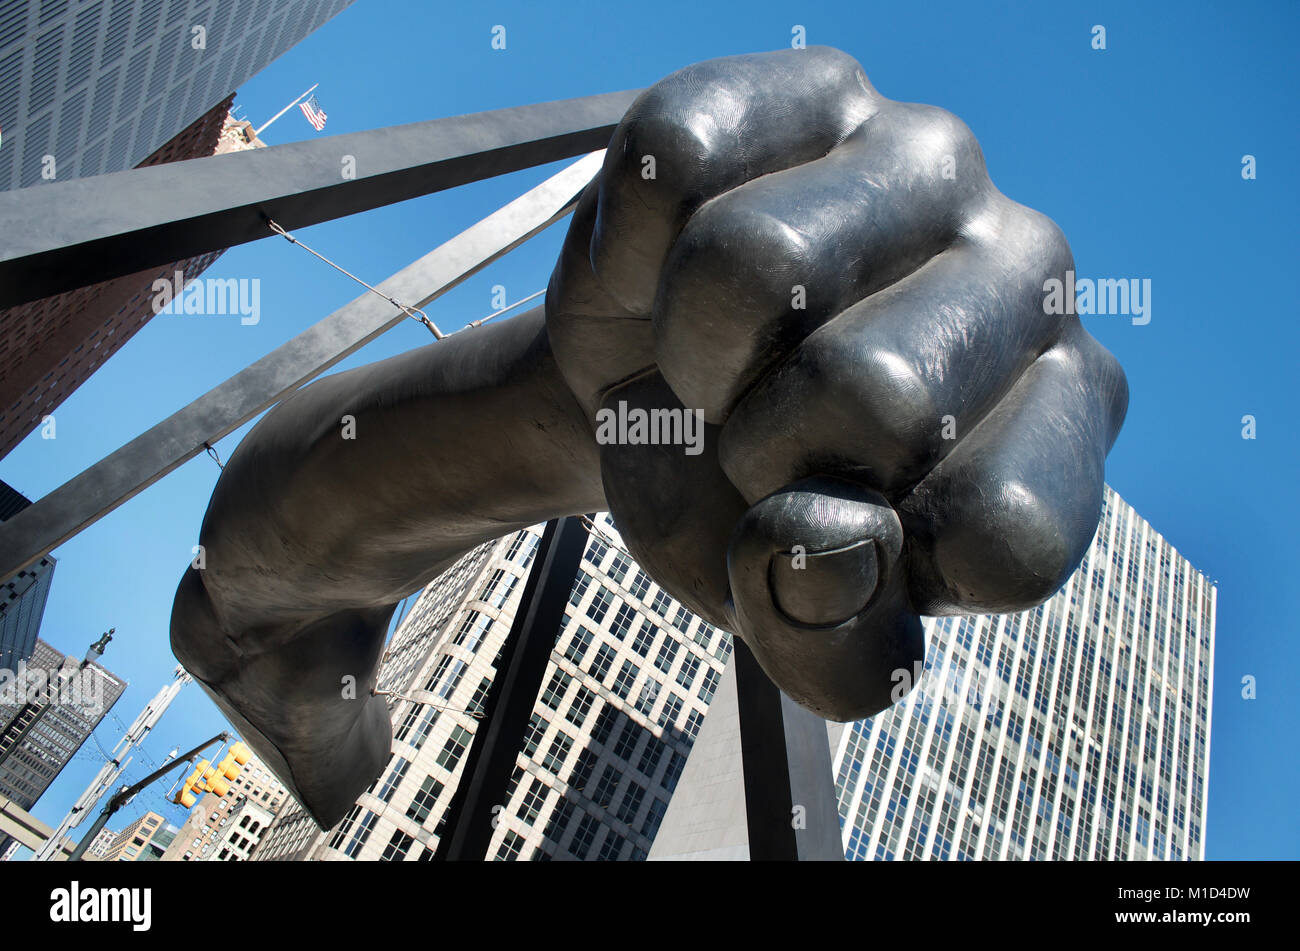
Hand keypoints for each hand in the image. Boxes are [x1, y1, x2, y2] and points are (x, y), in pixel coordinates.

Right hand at [546, 47, 1127, 719]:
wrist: (641, 386)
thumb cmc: (730, 493)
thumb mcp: (785, 614)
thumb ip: (833, 649)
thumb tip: (828, 546)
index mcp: (1060, 425)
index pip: (1010, 533)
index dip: (865, 567)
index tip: (809, 526)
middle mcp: (1029, 274)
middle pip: (874, 393)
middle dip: (756, 446)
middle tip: (748, 431)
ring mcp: (928, 161)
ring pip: (755, 266)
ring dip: (688, 353)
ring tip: (711, 354)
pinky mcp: (815, 87)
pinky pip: (678, 163)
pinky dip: (632, 253)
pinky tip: (670, 264)